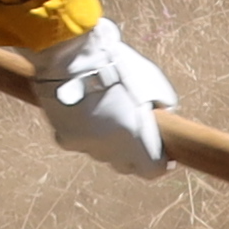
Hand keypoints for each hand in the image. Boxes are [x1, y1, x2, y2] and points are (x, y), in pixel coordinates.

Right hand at [37, 19, 177, 177]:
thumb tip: (161, 114)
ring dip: (108, 143)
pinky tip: (86, 113)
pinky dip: (85, 133)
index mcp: (137, 141)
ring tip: (109, 117)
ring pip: (102, 154)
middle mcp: (111, 151)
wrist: (73, 57)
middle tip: (136, 134)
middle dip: (134, 154)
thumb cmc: (119, 66)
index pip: (152, 171)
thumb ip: (163, 104)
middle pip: (126, 165)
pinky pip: (81, 143)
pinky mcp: (65, 139)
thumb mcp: (154, 83)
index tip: (163, 154)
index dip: (160, 163)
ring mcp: (86, 147)